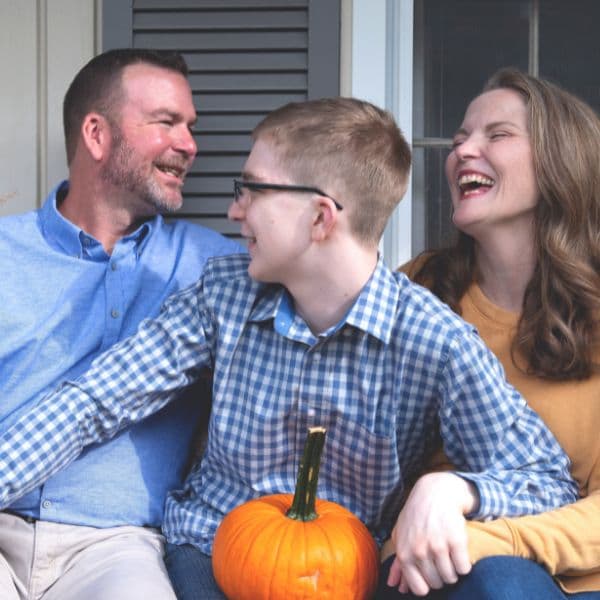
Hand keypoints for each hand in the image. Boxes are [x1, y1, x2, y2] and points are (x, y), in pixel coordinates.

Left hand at [386, 472, 477, 595]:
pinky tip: (458, 550)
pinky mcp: (456, 540)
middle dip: (441, 575)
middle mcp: (420, 552)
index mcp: (405, 553)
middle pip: (438, 584)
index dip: (427, 583)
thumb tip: (394, 586)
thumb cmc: (416, 516)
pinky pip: (464, 568)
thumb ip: (398, 563)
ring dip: (453, 570)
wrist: (434, 492)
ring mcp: (438, 546)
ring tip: (449, 553)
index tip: (430, 572)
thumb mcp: (401, 536)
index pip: (420, 589)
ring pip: (451, 577)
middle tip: (441, 558)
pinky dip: (464, 563)